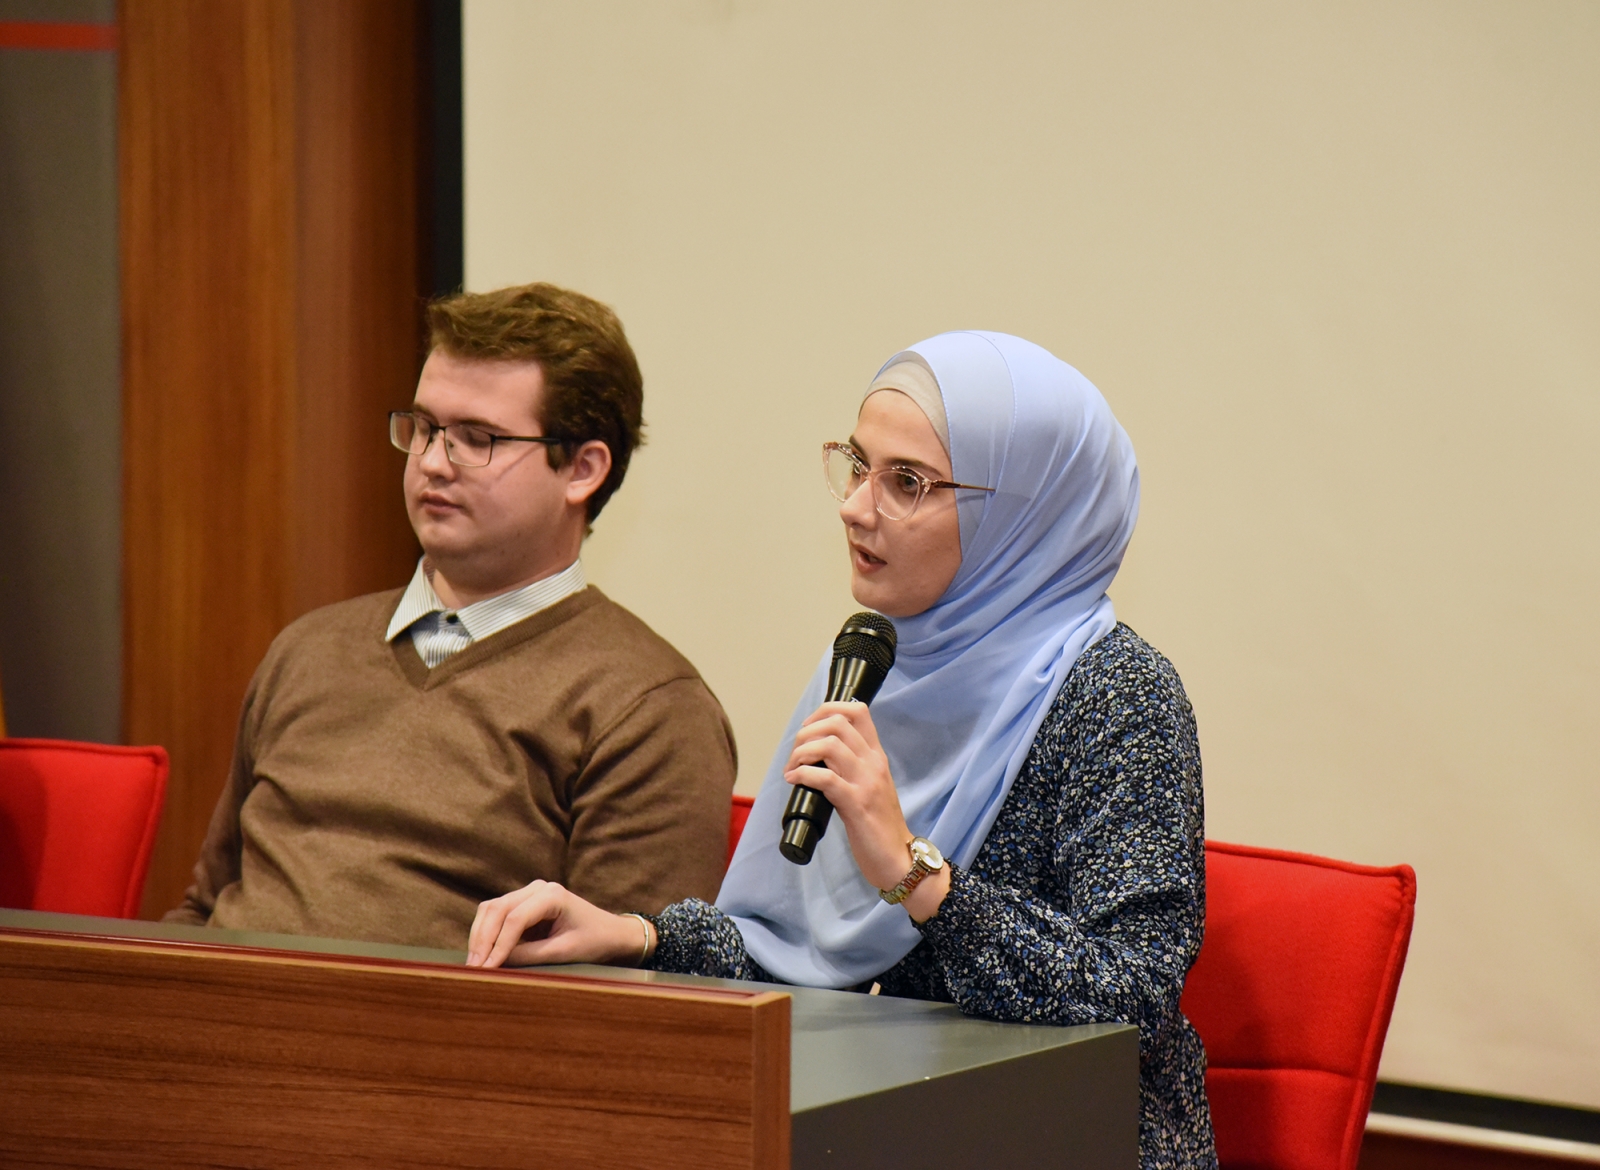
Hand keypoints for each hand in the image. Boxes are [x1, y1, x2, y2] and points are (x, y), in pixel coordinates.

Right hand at [466, 880, 651, 968]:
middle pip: (497, 909)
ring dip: (480, 935)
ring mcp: (529, 893)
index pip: (515, 919)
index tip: (484, 969)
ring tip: (473, 963)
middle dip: (482, 939)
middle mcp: (538, 888)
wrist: (611, 934)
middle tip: (472, 967)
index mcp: (552, 895)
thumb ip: (529, 956)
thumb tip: (495, 964)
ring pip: (492, 909)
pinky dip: (486, 932)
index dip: (497, 945)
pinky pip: (497, 915)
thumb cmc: (594, 942)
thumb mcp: (563, 952)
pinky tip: (482, 954)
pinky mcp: (524, 904)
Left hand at [784, 702, 950, 920]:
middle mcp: (873, 763)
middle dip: (806, 732)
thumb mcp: (869, 785)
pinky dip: (803, 774)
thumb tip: (817, 754)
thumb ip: (851, 767)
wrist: (899, 858)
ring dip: (801, 752)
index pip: (857, 710)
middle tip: (795, 754)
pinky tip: (794, 781)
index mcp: (876, 756)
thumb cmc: (879, 825)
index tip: (809, 728)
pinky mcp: (856, 805)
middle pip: (837, 723)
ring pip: (829, 745)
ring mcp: (866, 782)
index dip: (827, 709)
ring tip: (792, 769)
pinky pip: (825, 778)